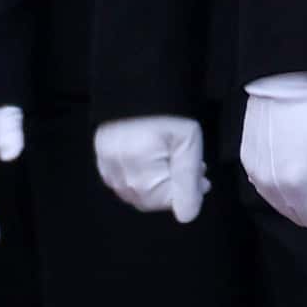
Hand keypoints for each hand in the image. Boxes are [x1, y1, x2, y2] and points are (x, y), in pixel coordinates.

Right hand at [94, 116, 208, 223]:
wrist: (134, 89)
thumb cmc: (166, 114)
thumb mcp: (188, 143)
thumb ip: (188, 180)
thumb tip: (188, 216)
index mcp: (144, 181)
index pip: (174, 203)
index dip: (192, 190)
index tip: (202, 175)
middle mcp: (123, 184)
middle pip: (157, 200)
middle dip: (176, 185)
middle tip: (191, 164)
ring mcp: (111, 177)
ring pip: (142, 192)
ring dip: (161, 181)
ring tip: (173, 156)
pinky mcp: (104, 167)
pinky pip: (127, 182)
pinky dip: (144, 175)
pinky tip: (153, 156)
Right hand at [240, 75, 306, 232]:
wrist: (284, 82)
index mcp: (299, 185)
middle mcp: (273, 187)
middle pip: (297, 214)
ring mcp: (256, 176)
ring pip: (280, 202)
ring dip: (296, 191)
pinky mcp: (247, 163)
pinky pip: (265, 185)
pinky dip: (279, 179)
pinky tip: (289, 156)